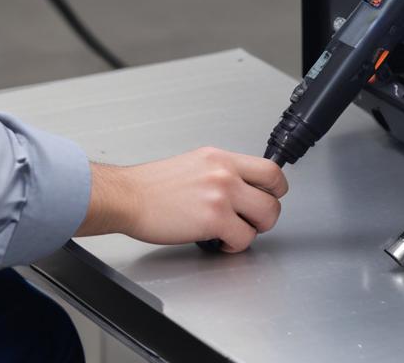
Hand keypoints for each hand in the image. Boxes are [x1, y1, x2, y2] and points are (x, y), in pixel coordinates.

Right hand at [76, 148, 288, 252]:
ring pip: (265, 216)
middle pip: (275, 192)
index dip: (275, 188)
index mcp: (221, 157)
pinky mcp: (214, 218)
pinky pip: (243, 238)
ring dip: (253, 230)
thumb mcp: (194, 164)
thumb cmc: (152, 186)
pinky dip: (234, 245)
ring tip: (234, 232)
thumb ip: (220, 172)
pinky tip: (219, 241)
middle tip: (253, 220)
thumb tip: (238, 186)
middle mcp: (225, 171)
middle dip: (268, 212)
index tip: (269, 197)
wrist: (128, 196)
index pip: (269, 168)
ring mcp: (221, 193)